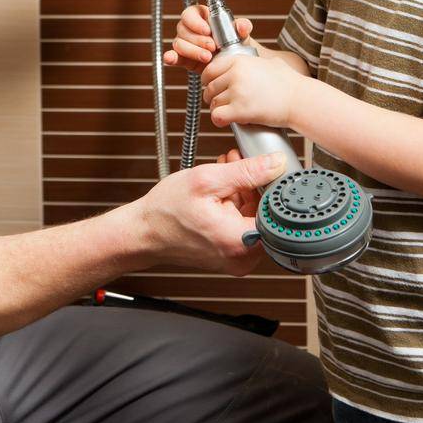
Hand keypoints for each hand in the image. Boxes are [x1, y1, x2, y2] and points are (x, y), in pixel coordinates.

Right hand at [130, 150, 285, 274]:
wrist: (144, 233)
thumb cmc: (165, 212)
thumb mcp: (207, 180)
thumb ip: (246, 171)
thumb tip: (276, 163)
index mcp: (240, 241)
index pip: (277, 209)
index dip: (271, 183)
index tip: (260, 167)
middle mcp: (243, 257)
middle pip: (267, 214)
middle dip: (254, 185)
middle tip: (236, 164)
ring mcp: (237, 259)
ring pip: (256, 218)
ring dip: (244, 194)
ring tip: (223, 175)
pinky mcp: (232, 256)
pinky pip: (245, 227)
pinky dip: (236, 207)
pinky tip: (222, 191)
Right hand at [163, 2, 252, 70]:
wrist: (234, 64)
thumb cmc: (235, 43)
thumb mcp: (240, 33)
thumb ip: (243, 26)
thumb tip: (241, 26)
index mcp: (202, 17)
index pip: (190, 13)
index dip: (196, 21)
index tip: (207, 30)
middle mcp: (191, 29)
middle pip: (183, 29)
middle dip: (198, 40)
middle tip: (212, 47)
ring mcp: (186, 44)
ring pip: (179, 43)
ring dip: (192, 51)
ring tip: (208, 58)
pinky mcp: (184, 58)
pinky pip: (173, 56)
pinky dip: (171, 57)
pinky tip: (172, 59)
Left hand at [202, 52, 305, 132]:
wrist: (300, 100)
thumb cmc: (289, 83)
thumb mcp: (269, 62)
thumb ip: (253, 61)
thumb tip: (248, 62)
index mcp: (239, 61)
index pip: (210, 69)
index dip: (209, 80)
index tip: (213, 86)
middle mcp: (235, 74)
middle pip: (210, 88)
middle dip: (213, 97)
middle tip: (223, 102)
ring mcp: (237, 92)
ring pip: (213, 103)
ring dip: (219, 109)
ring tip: (229, 111)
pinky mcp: (240, 110)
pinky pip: (217, 116)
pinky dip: (219, 120)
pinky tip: (226, 120)